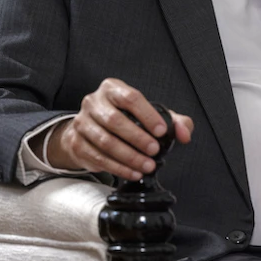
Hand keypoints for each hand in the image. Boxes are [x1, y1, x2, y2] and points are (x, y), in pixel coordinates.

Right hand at [45, 78, 193, 179]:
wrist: (90, 130)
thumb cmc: (125, 118)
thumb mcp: (150, 114)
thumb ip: (173, 121)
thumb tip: (184, 133)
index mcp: (112, 88)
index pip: (130, 98)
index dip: (147, 115)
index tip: (161, 131)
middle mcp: (93, 102)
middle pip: (115, 120)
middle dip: (137, 138)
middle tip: (154, 151)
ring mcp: (81, 122)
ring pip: (105, 141)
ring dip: (129, 157)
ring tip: (146, 165)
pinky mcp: (76, 143)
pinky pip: (98, 158)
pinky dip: (118, 168)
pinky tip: (133, 172)